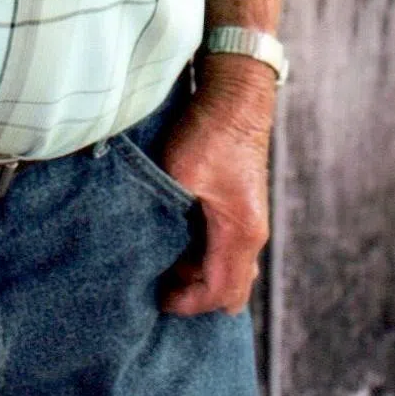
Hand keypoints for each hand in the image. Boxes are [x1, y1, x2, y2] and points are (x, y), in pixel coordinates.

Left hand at [156, 61, 273, 316]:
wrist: (236, 93)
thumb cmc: (210, 131)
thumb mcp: (180, 174)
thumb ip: (167, 214)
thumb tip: (142, 243)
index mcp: (241, 232)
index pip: (218, 291)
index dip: (187, 302)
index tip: (157, 298)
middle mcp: (252, 232)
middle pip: (230, 288)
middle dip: (195, 294)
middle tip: (159, 285)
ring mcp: (250, 218)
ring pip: (229, 267)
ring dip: (198, 272)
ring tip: (162, 263)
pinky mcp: (241, 204)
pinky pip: (226, 246)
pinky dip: (203, 253)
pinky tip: (176, 240)